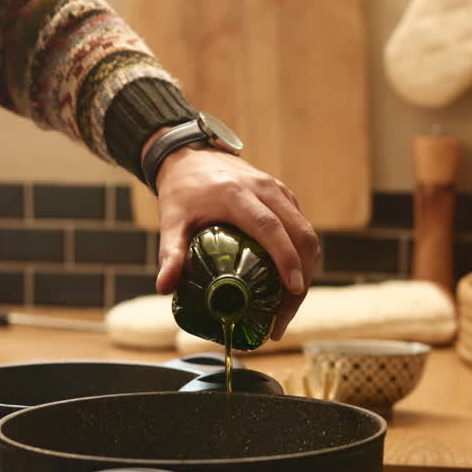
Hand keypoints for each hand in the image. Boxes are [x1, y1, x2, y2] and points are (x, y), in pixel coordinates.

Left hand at [152, 146, 318, 340]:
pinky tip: (289, 283)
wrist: (190, 155)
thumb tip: (164, 288)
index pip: (270, 227)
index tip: (293, 289)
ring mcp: (278, 190)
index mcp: (236, 195)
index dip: (286, 259)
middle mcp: (264, 189)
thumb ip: (170, 253)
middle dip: (301, 277)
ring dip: (305, 271)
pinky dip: (302, 256)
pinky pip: (302, 227)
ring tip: (287, 308)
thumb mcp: (171, 220)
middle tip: (284, 316)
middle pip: (299, 233)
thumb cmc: (181, 191)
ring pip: (306, 232)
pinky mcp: (284, 195)